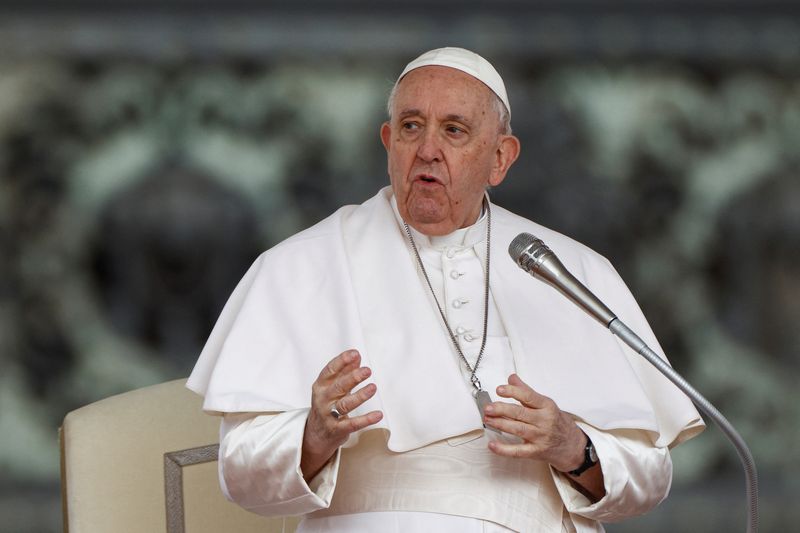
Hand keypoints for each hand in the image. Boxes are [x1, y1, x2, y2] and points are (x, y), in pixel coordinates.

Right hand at [300, 349, 382, 479]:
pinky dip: (366, 420)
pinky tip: (378, 414)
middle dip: (353, 378)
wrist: (316, 434)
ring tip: (373, 387)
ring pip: (345, 404)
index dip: (342, 361)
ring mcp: (329, 415)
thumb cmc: (327, 405)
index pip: (330, 371)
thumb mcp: (332, 387)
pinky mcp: (337, 429)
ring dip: (360, 396)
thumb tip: (356, 356)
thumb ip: (344, 372)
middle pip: (338, 387)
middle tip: (367, 371)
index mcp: (321, 386)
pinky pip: (352, 424)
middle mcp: (323, 399)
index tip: (354, 353)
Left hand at [483, 374, 585, 472]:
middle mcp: (544, 421)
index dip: (513, 392)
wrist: (574, 446)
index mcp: (546, 406)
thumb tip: (512, 378)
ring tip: (487, 419)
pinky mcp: (536, 452)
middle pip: (520, 413)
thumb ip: (526, 391)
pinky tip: (492, 445)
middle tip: (488, 407)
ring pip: (518, 429)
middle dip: (502, 410)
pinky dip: (504, 449)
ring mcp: (540, 437)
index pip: (528, 397)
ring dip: (500, 424)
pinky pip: (518, 451)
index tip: (499, 390)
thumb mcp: (546, 404)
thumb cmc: (557, 422)